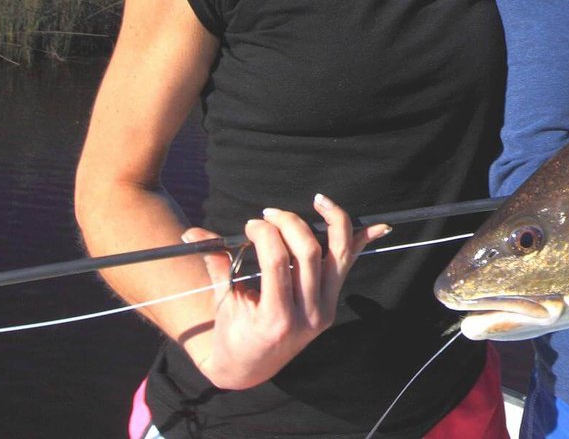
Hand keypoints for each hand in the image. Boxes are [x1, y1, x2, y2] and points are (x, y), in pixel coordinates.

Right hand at [181, 194, 389, 389]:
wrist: (250, 367)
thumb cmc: (232, 331)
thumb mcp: (222, 302)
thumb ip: (214, 264)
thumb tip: (190, 233)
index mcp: (275, 319)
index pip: (277, 262)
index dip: (265, 235)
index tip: (250, 224)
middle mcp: (307, 316)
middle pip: (310, 253)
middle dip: (290, 224)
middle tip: (269, 215)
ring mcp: (324, 311)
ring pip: (338, 256)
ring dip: (331, 222)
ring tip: (318, 201)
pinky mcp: (332, 304)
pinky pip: (347, 266)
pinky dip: (361, 243)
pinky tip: (378, 226)